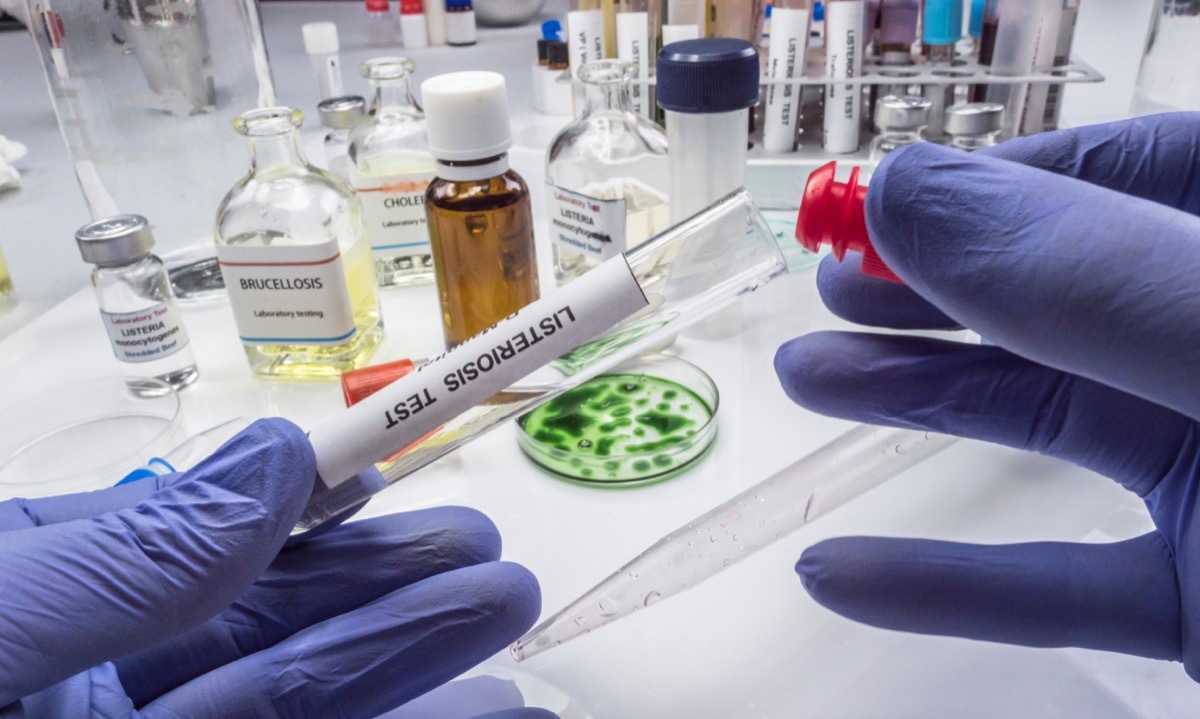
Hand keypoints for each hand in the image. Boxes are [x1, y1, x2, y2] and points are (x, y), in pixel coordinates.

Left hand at [0, 418, 545, 716]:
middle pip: (260, 628)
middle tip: (483, 555)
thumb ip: (126, 559)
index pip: (183, 544)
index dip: (289, 505)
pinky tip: (468, 712)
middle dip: (377, 586)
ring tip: (497, 612)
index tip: (383, 470)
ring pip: (294, 708)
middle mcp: (87, 699)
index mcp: (29, 615)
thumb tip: (278, 457)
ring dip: (400, 662)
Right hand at [773, 113, 1199, 678]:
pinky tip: (846, 575)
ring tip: (808, 378)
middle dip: (932, 286)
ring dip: (915, 405)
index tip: (884, 207)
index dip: (1000, 182)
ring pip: (1053, 426)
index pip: (1134, 175)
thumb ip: (1081, 275)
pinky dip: (949, 583)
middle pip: (1066, 296)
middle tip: (833, 285)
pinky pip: (1065, 583)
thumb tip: (907, 197)